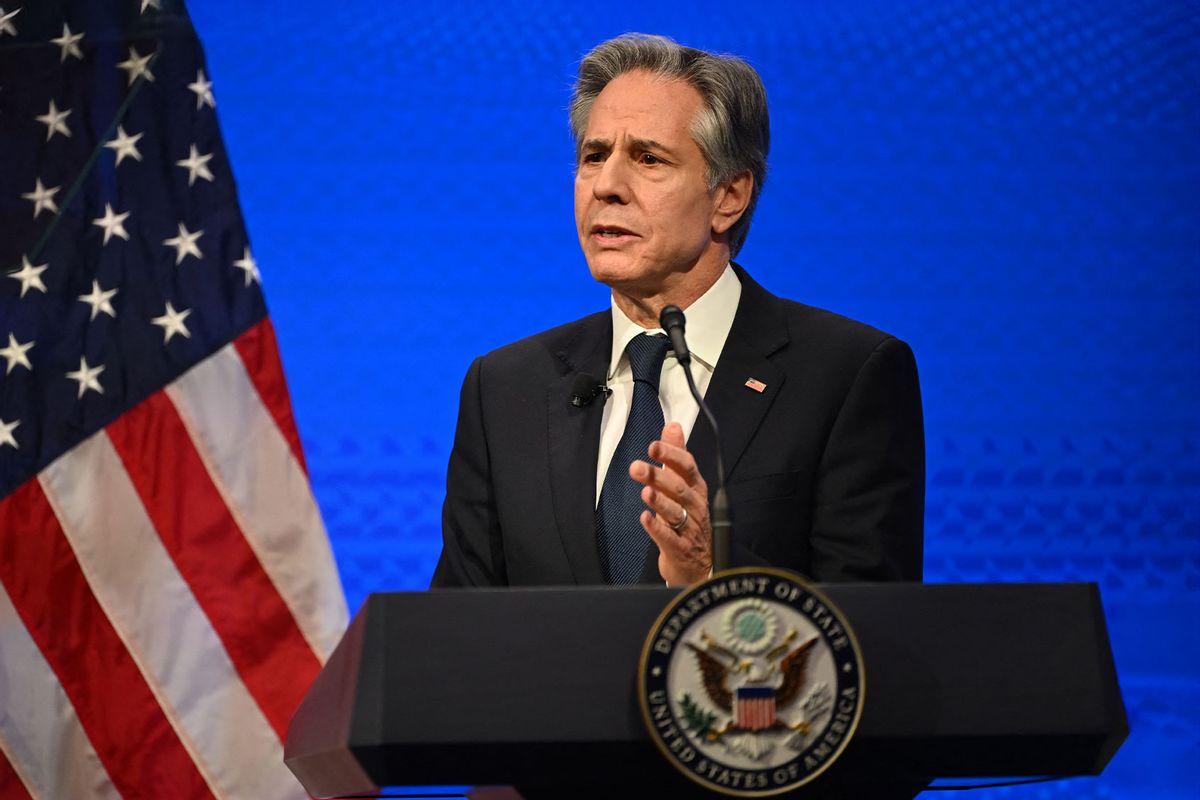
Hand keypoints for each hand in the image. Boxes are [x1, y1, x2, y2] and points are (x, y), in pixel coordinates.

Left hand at [629, 422, 711, 585]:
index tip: (654, 445)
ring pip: (676, 512)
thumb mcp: (684, 484)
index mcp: (695, 489)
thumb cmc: (690, 520)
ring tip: (645, 492)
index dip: (672, 455)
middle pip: (679, 488)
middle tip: (637, 467)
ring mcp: (689, 528)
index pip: (687, 467)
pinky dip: (657, 528)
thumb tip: (672, 426)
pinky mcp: (680, 549)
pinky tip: (645, 519)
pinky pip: (669, 538)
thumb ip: (676, 455)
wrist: (700, 565)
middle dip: (658, 476)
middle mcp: (695, 506)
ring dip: (660, 501)